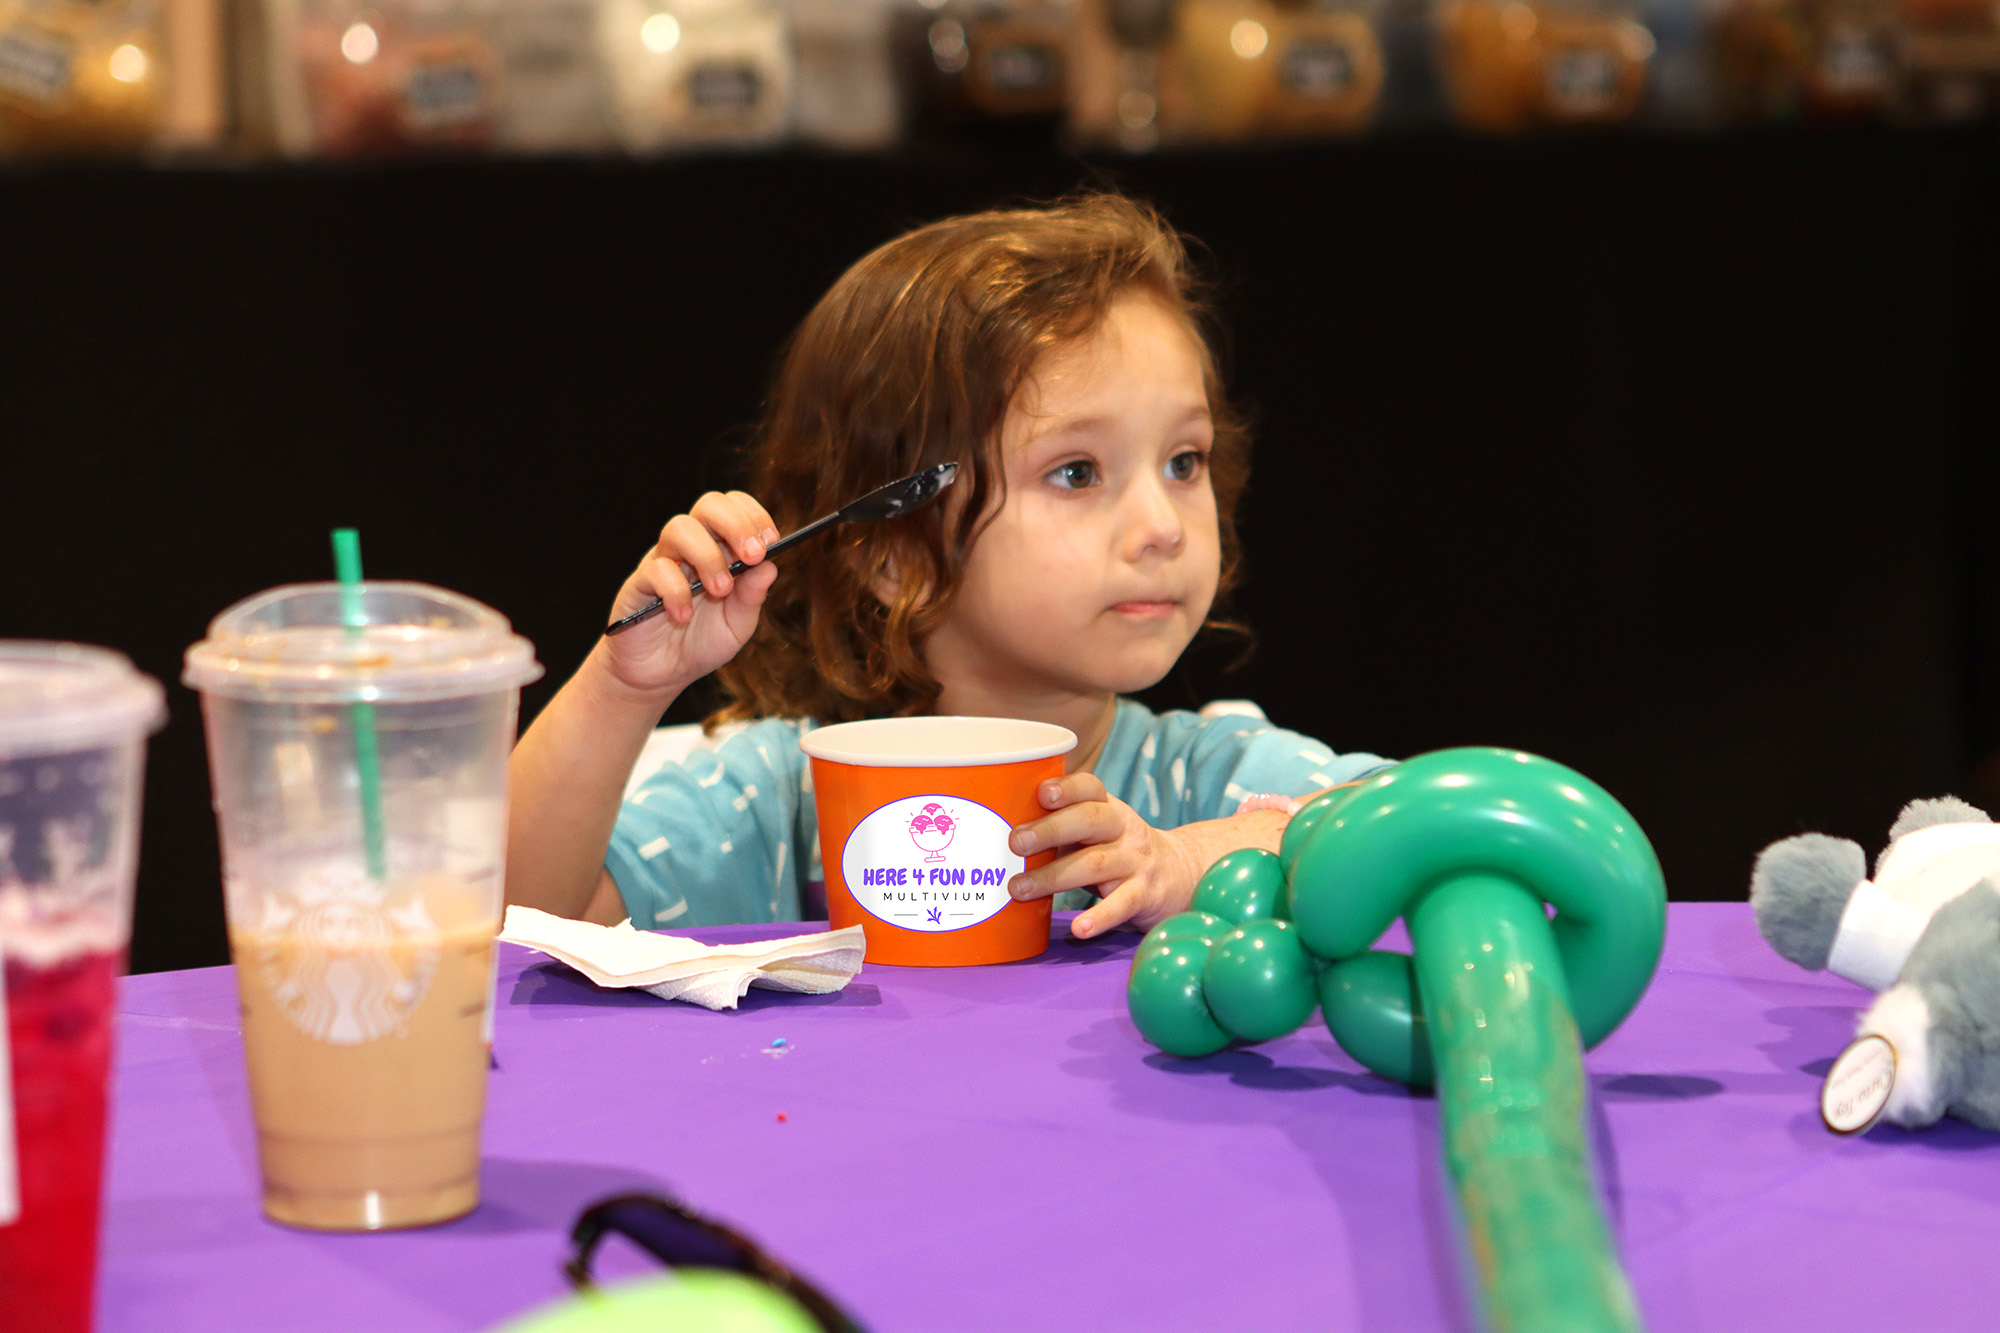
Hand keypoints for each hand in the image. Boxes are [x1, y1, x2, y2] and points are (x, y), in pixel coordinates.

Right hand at [599, 491, 780, 697]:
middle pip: (709, 505)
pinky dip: (676, 591)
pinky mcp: (639, 583)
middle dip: (735, 524)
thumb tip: (770, 567)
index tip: (771, 541)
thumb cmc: (700, 643)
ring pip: (680, 528)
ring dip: (708, 556)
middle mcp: (692, 548)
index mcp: (720, 550)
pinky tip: (684, 615)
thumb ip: (752, 598)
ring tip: (719, 591)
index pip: (734, 509)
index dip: (754, 516)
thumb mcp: (737, 625)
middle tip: (752, 556)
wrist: (661, 674)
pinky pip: (656, 570)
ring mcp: (664, 561)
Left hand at [1005, 774, 1202, 940]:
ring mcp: (1136, 862)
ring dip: (1054, 876)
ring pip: (1095, 864)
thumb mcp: (1096, 832)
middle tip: (1015, 842)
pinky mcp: (1145, 894)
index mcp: (1108, 808)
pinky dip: (1099, 917)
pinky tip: (1079, 928)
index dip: (1067, 787)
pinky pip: (1121, 905)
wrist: (1180, 875)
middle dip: (1051, 829)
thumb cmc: (1117, 851)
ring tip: (1019, 889)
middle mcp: (1123, 829)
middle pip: (1089, 820)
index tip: (1042, 793)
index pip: (1090, 788)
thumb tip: (993, 837)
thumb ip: (1058, 829)